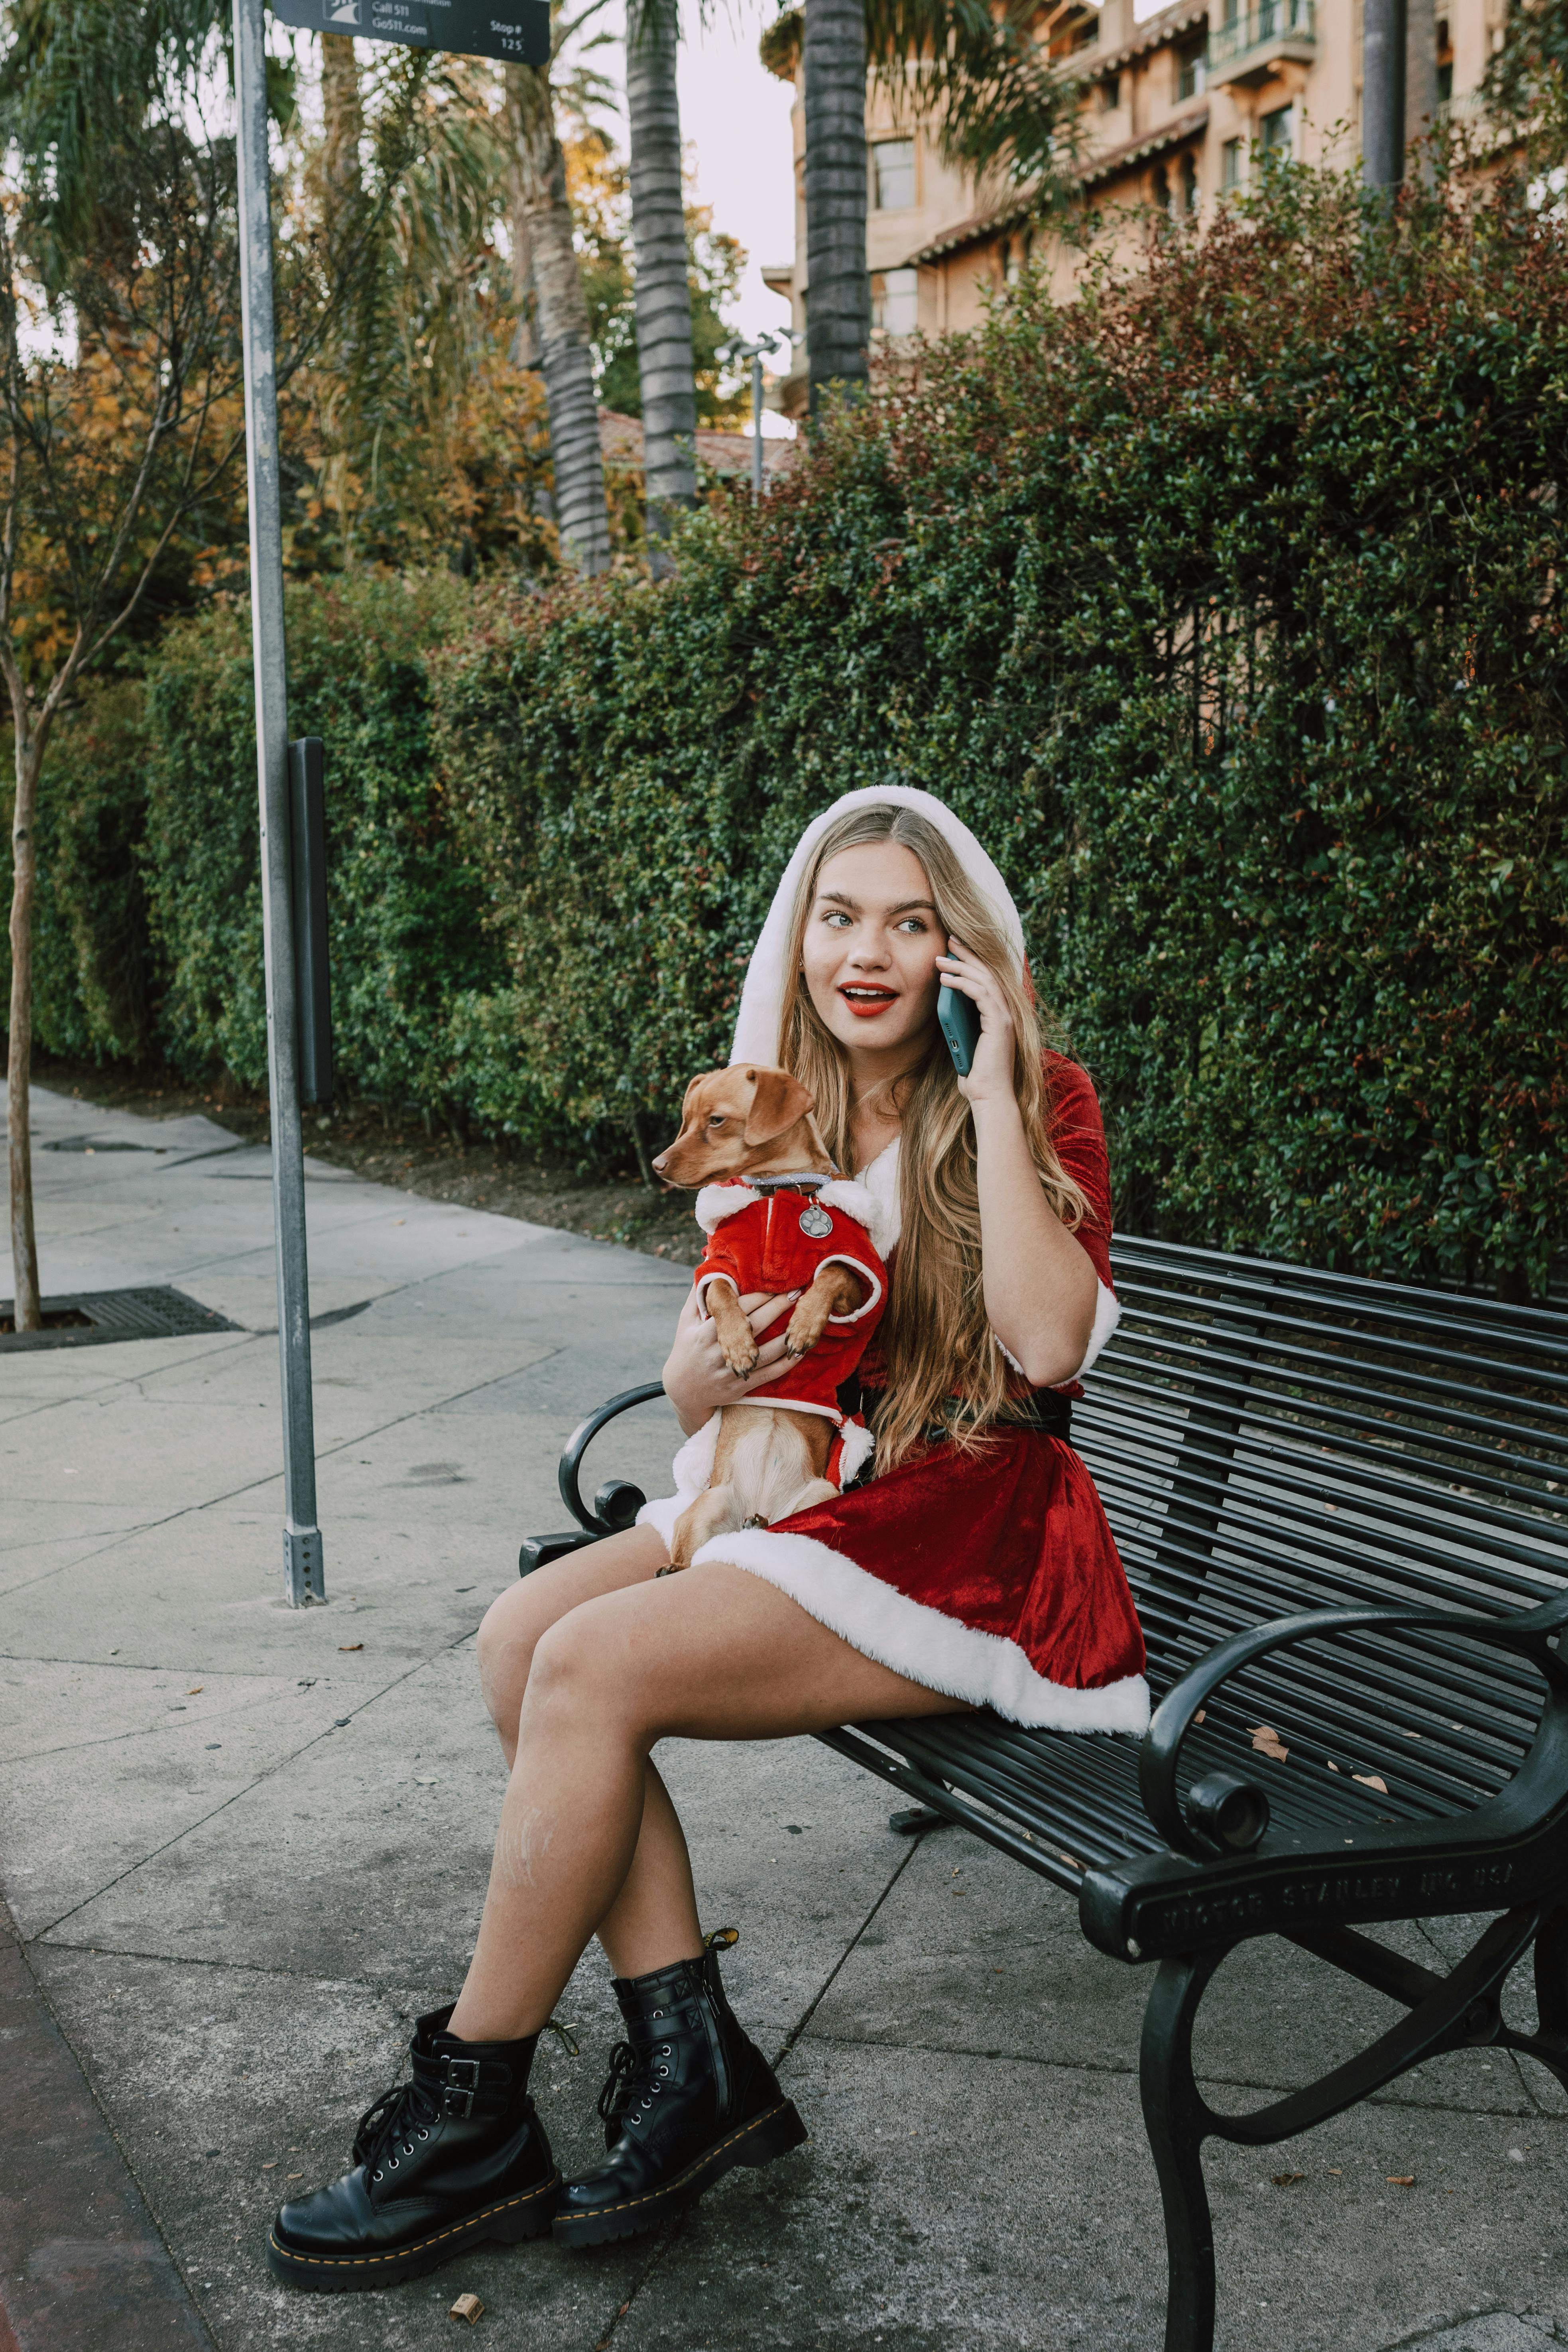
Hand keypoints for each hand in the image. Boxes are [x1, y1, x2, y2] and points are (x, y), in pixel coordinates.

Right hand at [662, 1285, 801, 1432]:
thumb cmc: (687, 1348)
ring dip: (786, 1336)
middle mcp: (718, 1353)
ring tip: (802, 1320)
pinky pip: (768, 1375)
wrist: (684, 1390)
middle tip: (795, 1292)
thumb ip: (697, 1297)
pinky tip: (799, 1351)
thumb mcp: (686, 1322)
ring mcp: (730, 1372)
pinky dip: (786, 1364)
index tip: (774, 1284)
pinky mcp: (740, 1387)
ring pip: (765, 1352)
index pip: (736, 1310)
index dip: (758, 1296)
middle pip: (754, 1326)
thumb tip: (707, 1268)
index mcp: (705, 1334)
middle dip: (776, 1308)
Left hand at [936, 938, 1016, 1106]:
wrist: (989, 1095)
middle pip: (987, 972)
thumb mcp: (963, 1040)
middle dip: (967, 954)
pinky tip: (944, 979)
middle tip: (949, 939)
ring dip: (960, 966)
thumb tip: (946, 1003)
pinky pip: (980, 994)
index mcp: (998, 1013)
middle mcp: (1006, 1011)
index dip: (971, 961)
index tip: (953, 949)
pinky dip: (961, 983)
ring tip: (939, 959)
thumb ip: (960, 1022)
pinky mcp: (1000, 1023)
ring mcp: (1005, 1016)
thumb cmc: (975, 1073)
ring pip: (983, 979)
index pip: (986, 978)